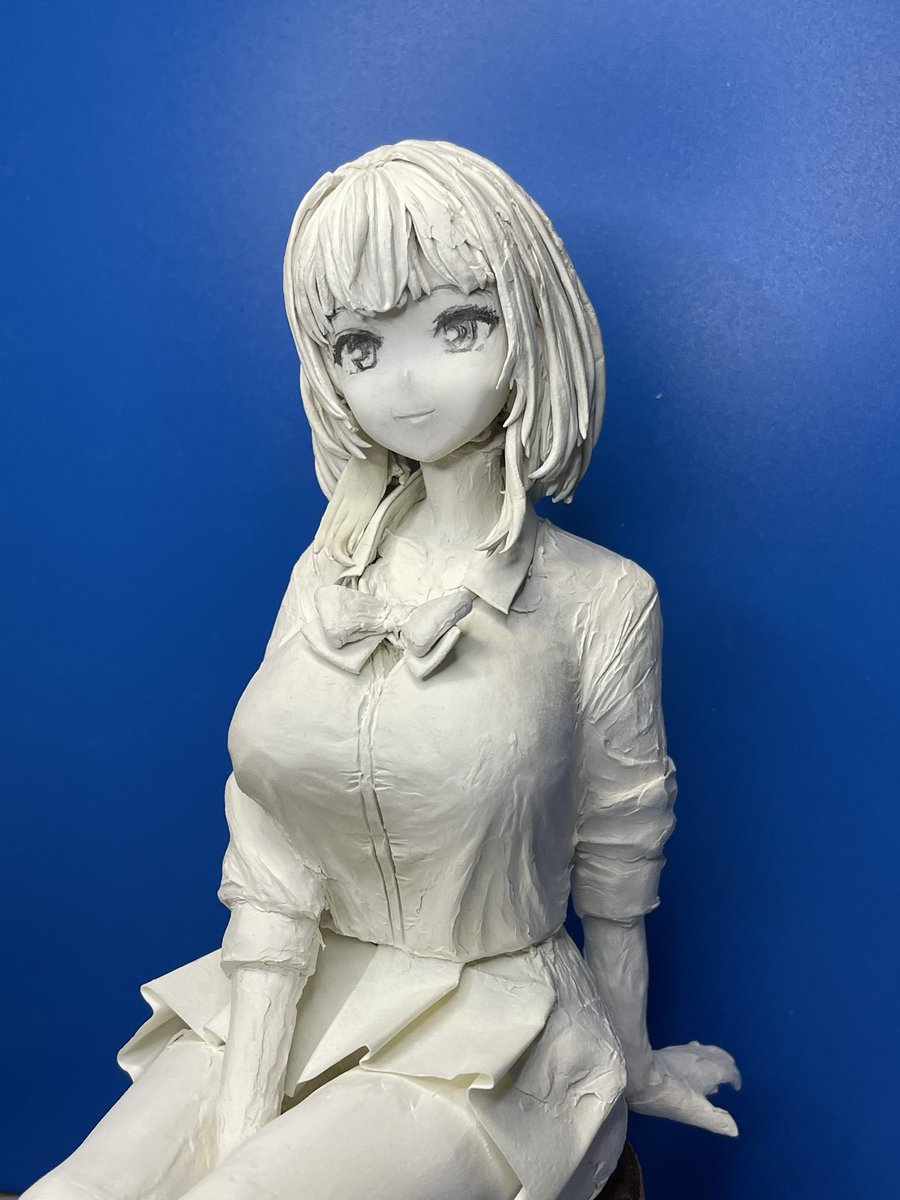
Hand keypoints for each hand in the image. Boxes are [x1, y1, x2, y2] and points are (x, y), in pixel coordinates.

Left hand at [625, 1041, 740, 1136]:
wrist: (637, 1074)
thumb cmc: (669, 1094)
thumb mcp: (696, 1112)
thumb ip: (717, 1120)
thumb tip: (734, 1129)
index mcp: (709, 1069)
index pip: (729, 1069)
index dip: (735, 1078)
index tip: (736, 1088)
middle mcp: (699, 1056)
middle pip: (719, 1055)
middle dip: (727, 1065)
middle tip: (729, 1076)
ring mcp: (683, 1052)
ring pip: (704, 1051)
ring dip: (713, 1059)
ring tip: (712, 1071)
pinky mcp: (669, 1051)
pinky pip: (691, 1051)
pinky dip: (698, 1057)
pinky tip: (689, 1065)